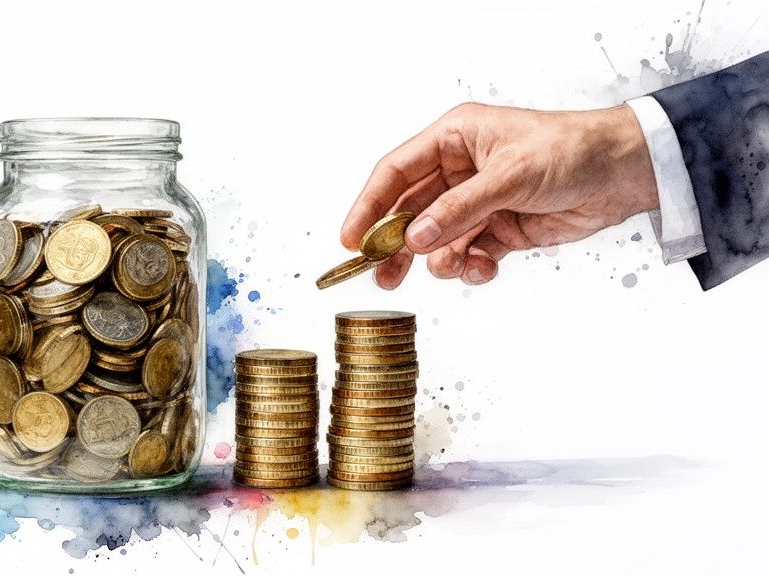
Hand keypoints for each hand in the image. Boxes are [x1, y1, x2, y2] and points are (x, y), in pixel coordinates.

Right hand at [340, 102, 658, 286]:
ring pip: (436, 241)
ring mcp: (477, 203)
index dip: (370, 205)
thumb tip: (415, 239)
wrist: (624, 173)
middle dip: (398, 245)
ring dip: (441, 260)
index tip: (352, 239)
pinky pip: (466, 255)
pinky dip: (470, 268)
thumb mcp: (509, 176)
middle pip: (409, 212)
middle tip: (382, 276)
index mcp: (454, 139)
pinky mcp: (498, 230)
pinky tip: (485, 267)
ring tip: (458, 266)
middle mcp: (459, 170)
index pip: (396, 172)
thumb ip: (458, 210)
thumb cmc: (571, 150)